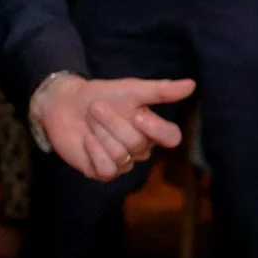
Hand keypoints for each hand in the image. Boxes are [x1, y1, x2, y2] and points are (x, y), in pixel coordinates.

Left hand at [34, 73, 192, 181]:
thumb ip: (161, 90)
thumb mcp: (131, 89)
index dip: (155, 129)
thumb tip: (192, 84)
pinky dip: (93, 150)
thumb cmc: (101, 95)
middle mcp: (140, 149)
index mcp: (151, 129)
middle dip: (112, 123)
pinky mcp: (102, 172)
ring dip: (99, 133)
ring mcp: (122, 163)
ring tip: (89, 121)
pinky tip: (86, 139)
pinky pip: (106, 169)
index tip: (136, 114)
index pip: (172, 138)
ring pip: (120, 156)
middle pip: (137, 144)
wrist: (65, 103)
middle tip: (97, 109)